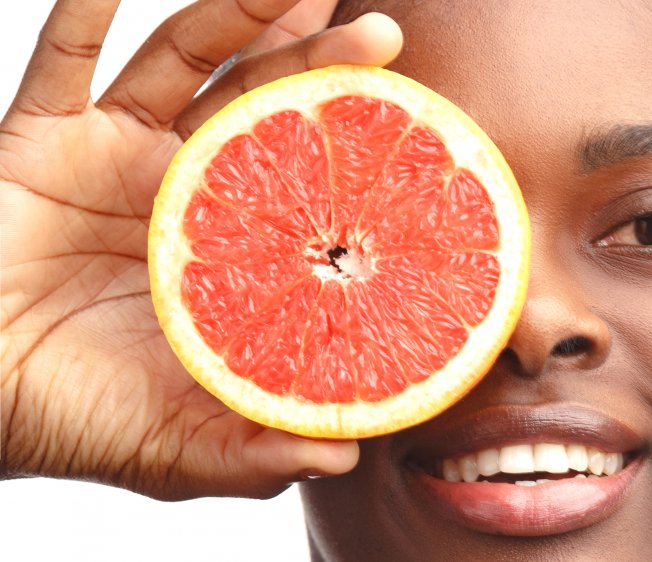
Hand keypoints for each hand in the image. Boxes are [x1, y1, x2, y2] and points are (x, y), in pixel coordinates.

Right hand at [0, 0, 401, 499]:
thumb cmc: (68, 419)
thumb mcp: (175, 445)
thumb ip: (253, 449)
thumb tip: (345, 453)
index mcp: (225, 250)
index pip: (306, 184)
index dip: (356, 151)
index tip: (418, 123)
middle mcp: (181, 188)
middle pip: (262, 105)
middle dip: (320, 64)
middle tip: (384, 31)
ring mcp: (112, 154)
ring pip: (182, 63)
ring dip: (237, 14)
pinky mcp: (37, 137)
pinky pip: (62, 57)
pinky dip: (86, 8)